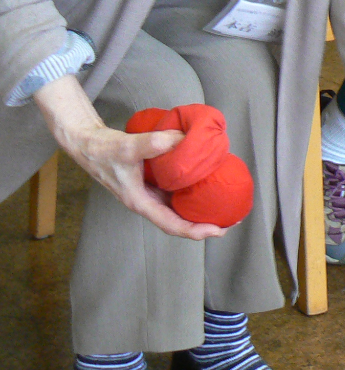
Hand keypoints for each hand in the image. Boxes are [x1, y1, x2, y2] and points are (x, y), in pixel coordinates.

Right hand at [33, 75, 224, 239]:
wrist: (88, 144)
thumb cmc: (104, 150)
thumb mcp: (128, 147)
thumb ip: (155, 143)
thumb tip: (185, 139)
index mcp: (141, 203)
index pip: (172, 225)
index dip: (196, 230)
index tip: (218, 230)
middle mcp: (147, 202)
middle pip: (179, 221)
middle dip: (204, 224)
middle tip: (230, 220)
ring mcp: (149, 193)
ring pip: (178, 207)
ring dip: (199, 210)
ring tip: (223, 205)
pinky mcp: (151, 182)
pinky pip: (175, 192)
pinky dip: (191, 192)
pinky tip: (206, 183)